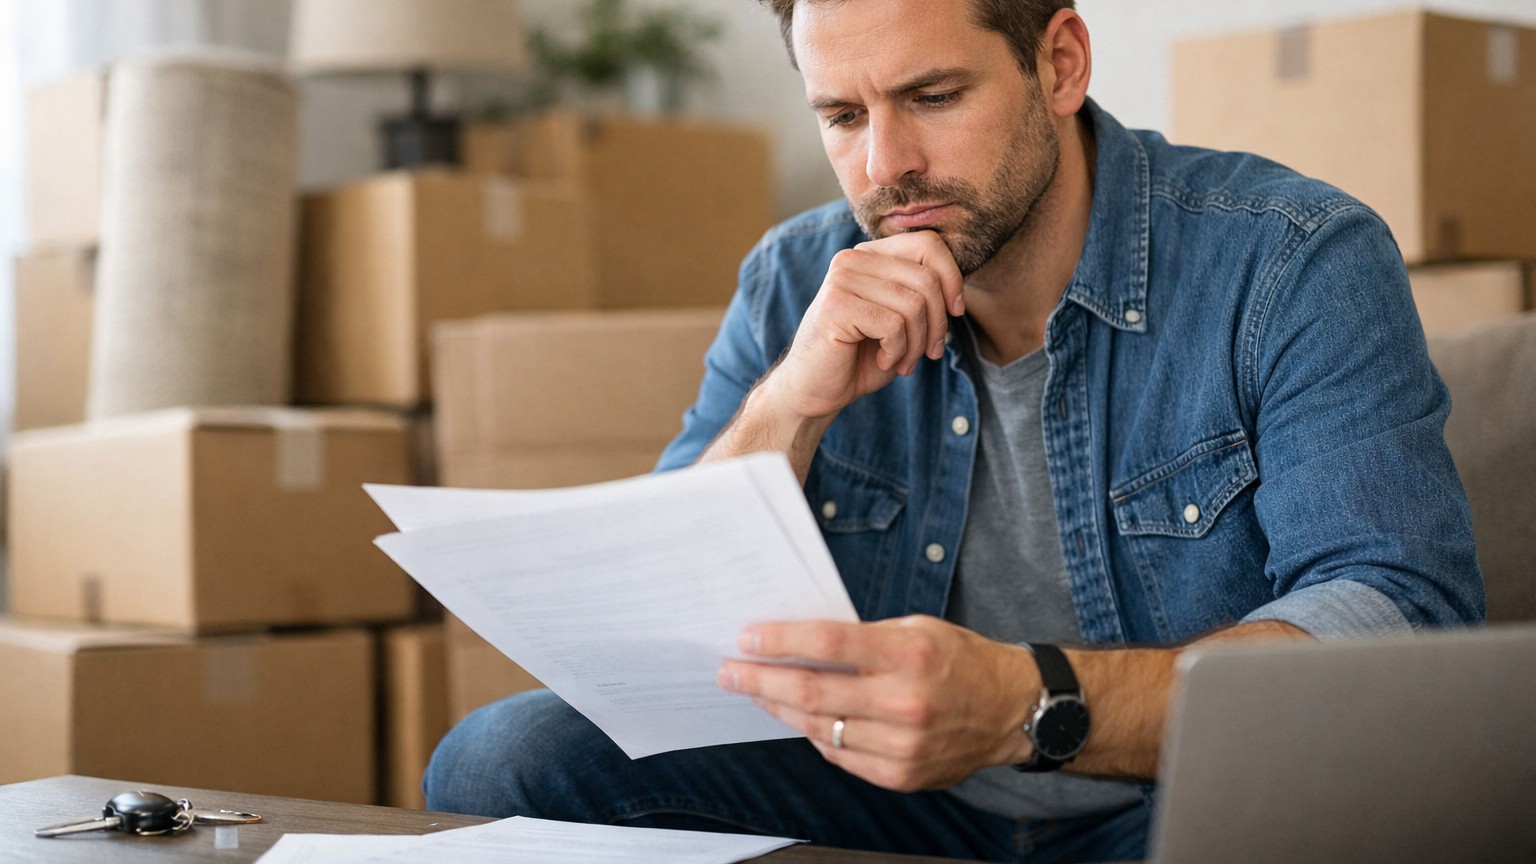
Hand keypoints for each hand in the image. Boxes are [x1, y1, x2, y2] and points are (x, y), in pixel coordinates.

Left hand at [717, 615, 1036, 791]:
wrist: (1011, 710)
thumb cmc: (959, 660)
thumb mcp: (916, 629)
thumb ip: (863, 638)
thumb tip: (800, 643)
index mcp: (908, 654)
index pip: (828, 644)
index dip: (780, 641)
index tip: (746, 638)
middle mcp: (905, 702)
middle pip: (812, 691)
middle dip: (760, 681)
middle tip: (729, 672)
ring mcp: (902, 745)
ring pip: (818, 728)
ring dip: (779, 709)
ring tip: (756, 693)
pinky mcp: (901, 774)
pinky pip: (839, 755)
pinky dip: (813, 734)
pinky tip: (798, 718)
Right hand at [767, 231, 964, 421]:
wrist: (814, 391)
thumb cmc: (860, 357)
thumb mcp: (901, 320)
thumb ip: (924, 296)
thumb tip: (958, 292)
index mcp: (870, 255)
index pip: (929, 244)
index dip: (953, 279)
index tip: (954, 313)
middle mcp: (853, 259)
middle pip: (927, 278)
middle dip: (938, 323)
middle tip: (928, 352)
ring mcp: (841, 279)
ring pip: (914, 304)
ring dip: (917, 343)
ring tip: (903, 361)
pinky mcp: (836, 306)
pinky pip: (894, 325)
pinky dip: (897, 351)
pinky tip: (883, 360)